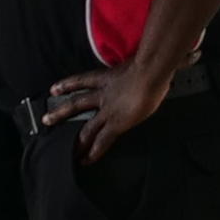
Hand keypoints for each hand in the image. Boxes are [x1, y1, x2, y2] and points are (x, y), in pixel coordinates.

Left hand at [46, 59, 169, 160]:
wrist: (150, 72)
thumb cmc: (150, 63)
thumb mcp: (142, 60)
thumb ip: (144, 63)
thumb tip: (173, 59)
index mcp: (108, 77)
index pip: (83, 80)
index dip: (68, 84)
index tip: (54, 89)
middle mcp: (103, 95)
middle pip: (76, 104)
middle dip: (61, 112)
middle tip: (47, 120)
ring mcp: (108, 111)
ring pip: (86, 127)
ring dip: (75, 140)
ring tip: (65, 151)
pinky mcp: (116, 124)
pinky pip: (102, 141)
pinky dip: (93, 152)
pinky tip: (86, 160)